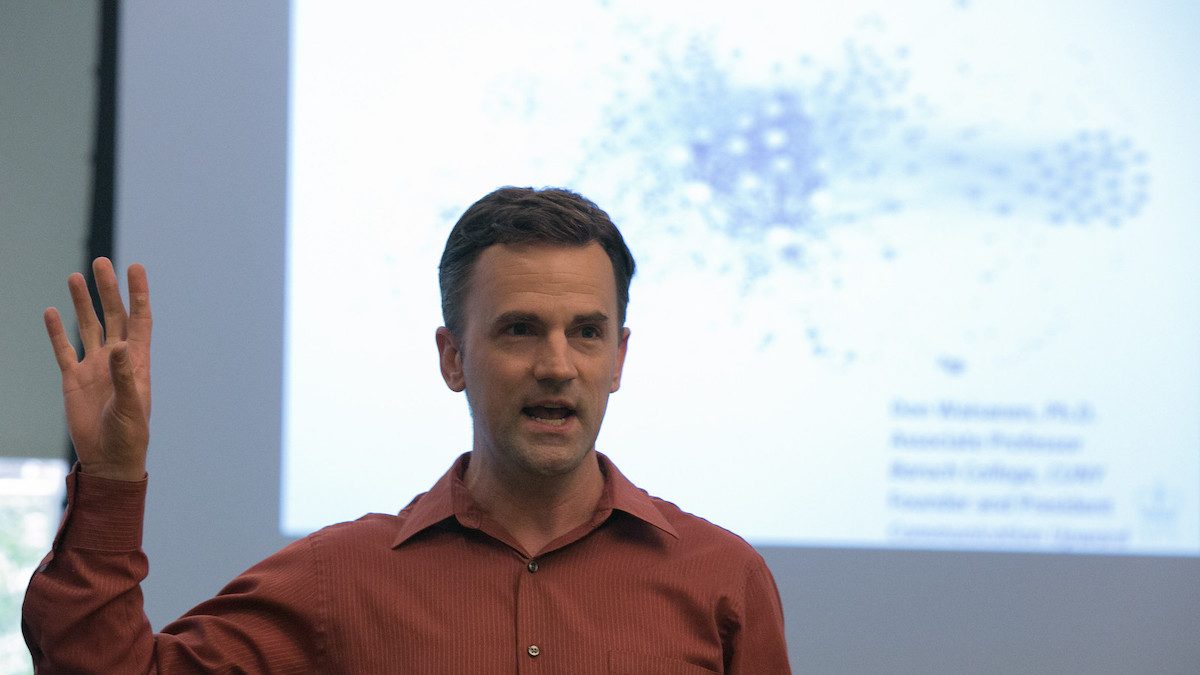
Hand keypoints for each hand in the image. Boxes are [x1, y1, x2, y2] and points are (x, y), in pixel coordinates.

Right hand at [45, 258, 151, 480]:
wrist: (109, 460)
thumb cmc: (129, 436)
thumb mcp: (130, 406)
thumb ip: (125, 376)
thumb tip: (121, 346)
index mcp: (138, 362)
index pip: (140, 320)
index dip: (139, 294)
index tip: (136, 267)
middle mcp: (117, 359)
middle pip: (113, 316)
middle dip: (108, 290)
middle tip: (101, 262)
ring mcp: (95, 367)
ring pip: (88, 327)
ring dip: (82, 303)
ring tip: (75, 277)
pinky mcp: (74, 380)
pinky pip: (64, 350)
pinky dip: (56, 332)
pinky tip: (50, 311)